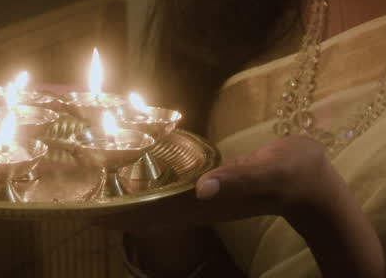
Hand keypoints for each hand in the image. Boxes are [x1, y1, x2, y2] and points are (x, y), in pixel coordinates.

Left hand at [95, 135, 335, 230]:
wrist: (316, 183)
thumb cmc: (294, 173)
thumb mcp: (267, 172)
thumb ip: (235, 178)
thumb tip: (202, 188)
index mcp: (202, 201)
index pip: (147, 213)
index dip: (112, 213)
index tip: (77, 208)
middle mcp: (195, 204)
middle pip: (140, 212)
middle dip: (106, 205)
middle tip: (68, 193)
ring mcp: (201, 199)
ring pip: (150, 203)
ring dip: (121, 196)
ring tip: (87, 184)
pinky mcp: (209, 189)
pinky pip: (166, 191)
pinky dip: (143, 184)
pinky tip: (128, 174)